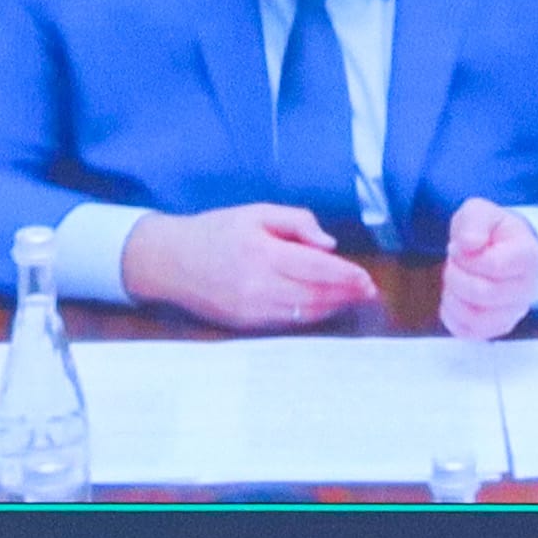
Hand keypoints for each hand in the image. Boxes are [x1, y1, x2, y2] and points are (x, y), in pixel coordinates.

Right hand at [125, 204, 374, 329]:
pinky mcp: (245, 324)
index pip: (316, 267)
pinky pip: (287, 322)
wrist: (168, 261)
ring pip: (304, 313)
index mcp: (262, 252)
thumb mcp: (255, 212)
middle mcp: (259, 285)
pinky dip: (311, 316)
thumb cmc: (215, 231)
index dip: (346, 275)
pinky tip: (325, 308)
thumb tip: (329, 245)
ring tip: (353, 300)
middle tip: (369, 292)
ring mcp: (252, 309)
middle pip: (316, 294)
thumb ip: (296, 222)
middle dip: (346, 294)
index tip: (367, 278)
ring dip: (333, 308)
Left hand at [439, 197, 537, 338]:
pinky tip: (455, 296)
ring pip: (476, 319)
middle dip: (455, 276)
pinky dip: (451, 315)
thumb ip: (473, 221)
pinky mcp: (497, 328)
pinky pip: (468, 332)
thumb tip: (468, 245)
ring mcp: (514, 312)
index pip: (493, 265)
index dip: (466, 257)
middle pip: (483, 294)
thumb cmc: (491, 232)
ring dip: (453, 297)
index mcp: (528, 257)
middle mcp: (527, 289)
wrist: (503, 250)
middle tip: (454, 263)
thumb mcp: (480, 212)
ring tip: (455, 280)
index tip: (461, 247)